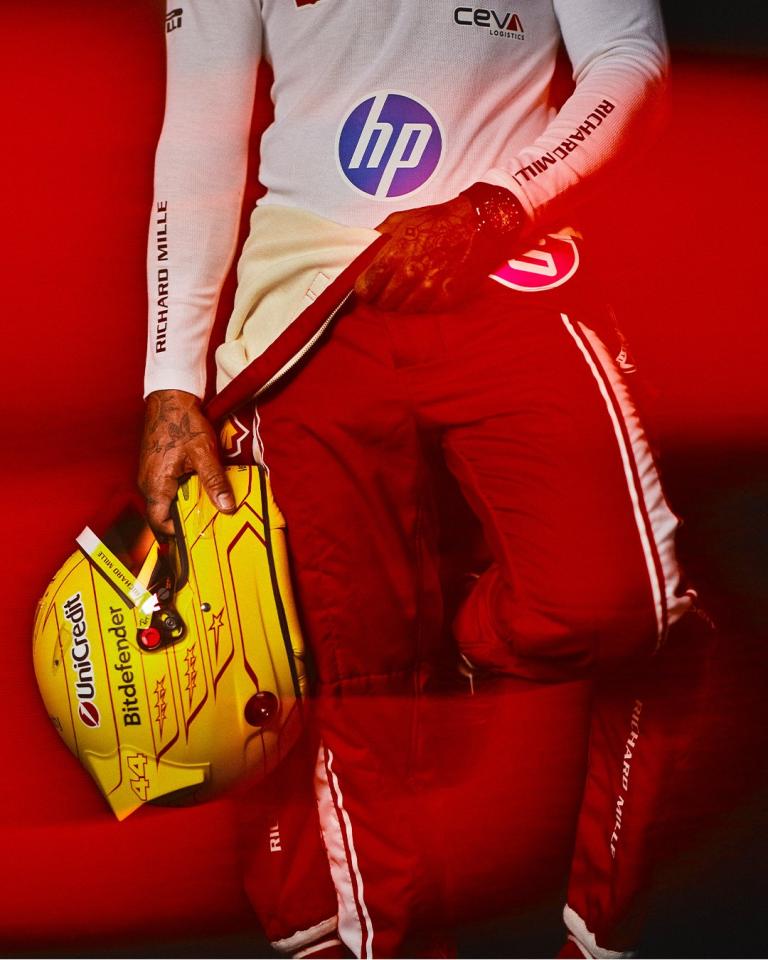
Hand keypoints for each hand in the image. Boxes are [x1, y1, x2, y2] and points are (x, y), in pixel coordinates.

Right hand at [138, 389, 234, 537]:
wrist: (170, 398)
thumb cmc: (183, 423)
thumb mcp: (203, 453)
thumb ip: (214, 482)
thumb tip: (227, 508)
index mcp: (155, 485)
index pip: (160, 524)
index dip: (178, 535)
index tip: (200, 538)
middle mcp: (148, 484)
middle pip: (163, 516)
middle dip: (185, 523)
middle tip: (209, 527)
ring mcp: (150, 476)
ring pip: (167, 503)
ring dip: (186, 508)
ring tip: (208, 511)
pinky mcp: (156, 469)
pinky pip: (167, 490)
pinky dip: (183, 494)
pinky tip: (201, 492)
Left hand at [355, 195, 482, 311]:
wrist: (477, 226)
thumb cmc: (438, 221)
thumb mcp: (400, 220)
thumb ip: (377, 238)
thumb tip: (361, 254)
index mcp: (395, 254)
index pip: (366, 287)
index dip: (362, 290)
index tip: (365, 288)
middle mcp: (410, 274)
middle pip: (383, 303)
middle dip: (379, 298)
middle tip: (383, 291)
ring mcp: (429, 290)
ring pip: (402, 311)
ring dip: (399, 304)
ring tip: (403, 292)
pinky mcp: (446, 300)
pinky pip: (423, 312)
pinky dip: (419, 305)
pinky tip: (421, 293)